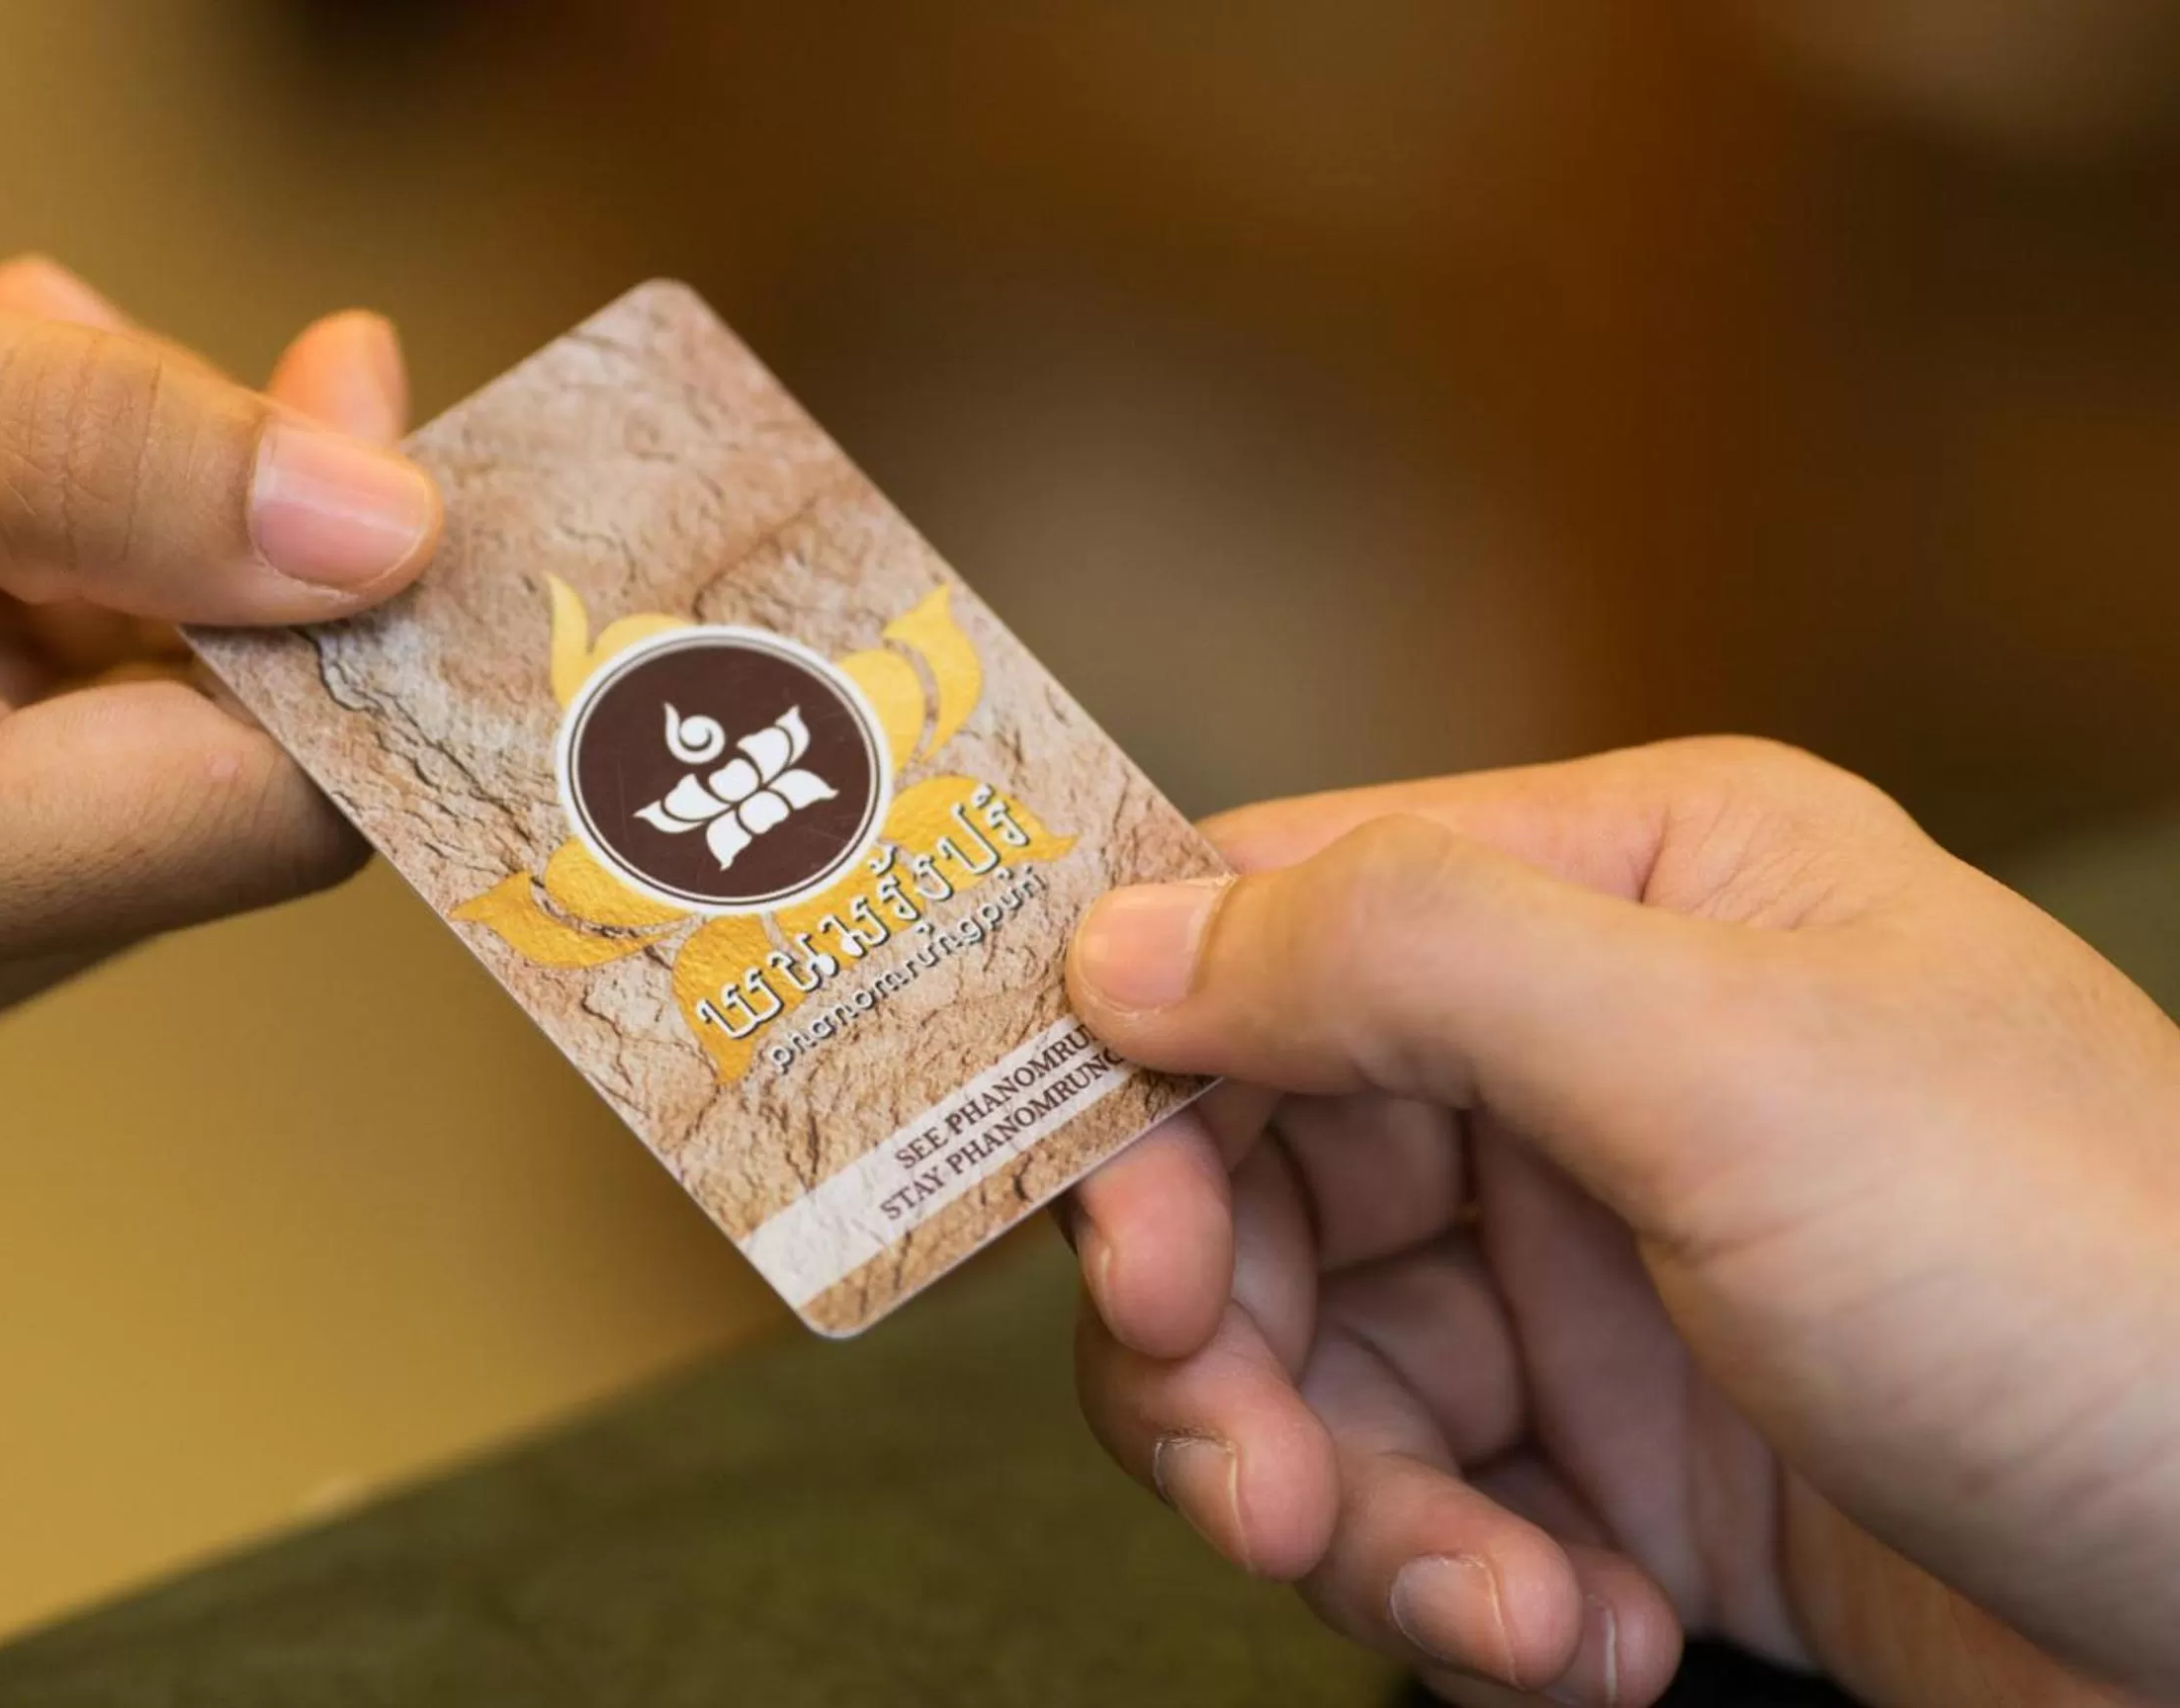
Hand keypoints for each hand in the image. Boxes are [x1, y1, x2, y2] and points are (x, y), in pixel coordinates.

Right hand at [0, 196, 439, 1140]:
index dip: (380, 620)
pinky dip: (17, 604)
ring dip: (114, 547)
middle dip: (229, 550)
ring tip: (24, 345)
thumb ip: (73, 450)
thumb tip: (384, 529)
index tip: (420, 433)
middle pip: (192, 785)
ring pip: (103, 764)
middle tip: (200, 347)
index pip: (264, 808)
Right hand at [1061, 738, 2179, 1706]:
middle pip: (1258, 1168)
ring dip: (1347, 1509)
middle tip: (1246, 1480)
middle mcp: (1583, 1059)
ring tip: (1483, 1614)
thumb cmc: (2097, 1281)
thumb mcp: (1733, 1074)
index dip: (1139, 1061)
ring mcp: (1592, 1264)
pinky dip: (1457, 1596)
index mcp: (1621, 892)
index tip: (1063, 1217)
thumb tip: (1117, 941)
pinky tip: (1587, 1643)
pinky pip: (1419, 1503)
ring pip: (1312, 1361)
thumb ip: (1409, 962)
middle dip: (1228, 1344)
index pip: (1277, 916)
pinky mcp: (1618, 1453)